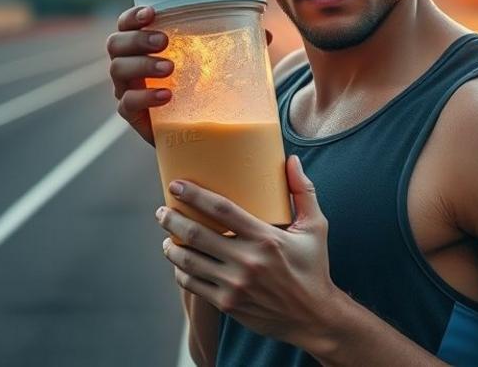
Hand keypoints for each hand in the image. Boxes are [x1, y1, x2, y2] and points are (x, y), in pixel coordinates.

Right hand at [106, 5, 273, 144]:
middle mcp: (130, 64)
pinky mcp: (133, 115)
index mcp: (145, 45)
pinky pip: (127, 104)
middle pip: (116, 43)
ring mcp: (128, 89)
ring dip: (143, 64)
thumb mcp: (217, 66)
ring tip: (171, 68)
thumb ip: (236, 48)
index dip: (133, 15)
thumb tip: (266, 34)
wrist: (197, 132)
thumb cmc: (202, 88)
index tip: (152, 12)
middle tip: (165, 41)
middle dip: (137, 38)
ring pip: (118, 69)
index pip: (128, 24)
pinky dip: (145, 96)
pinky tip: (166, 95)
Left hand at [156, 154, 337, 345]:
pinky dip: (181, 271)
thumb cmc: (313, 267)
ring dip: (170, 246)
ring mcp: (234, 284)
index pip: (222, 209)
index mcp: (266, 238)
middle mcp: (247, 261)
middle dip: (172, 219)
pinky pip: (193, 285)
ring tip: (166, 236)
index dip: (194, 195)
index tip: (177, 185)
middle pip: (196, 234)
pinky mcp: (227, 304)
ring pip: (188, 261)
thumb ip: (304, 191)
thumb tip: (291, 160)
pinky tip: (179, 263)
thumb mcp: (315, 227)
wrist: (313, 317)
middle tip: (162, 211)